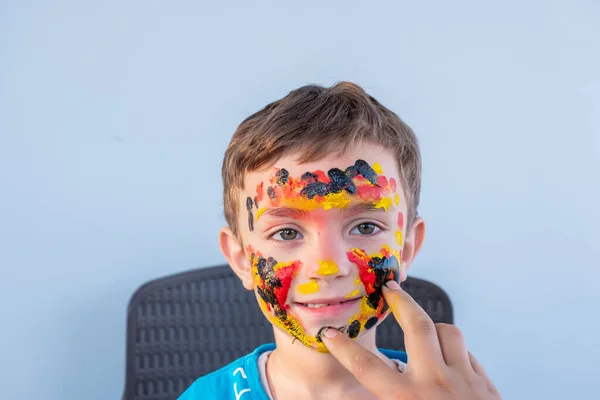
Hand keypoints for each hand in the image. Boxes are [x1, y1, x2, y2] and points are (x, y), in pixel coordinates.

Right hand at [320, 280, 500, 399]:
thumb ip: (384, 398)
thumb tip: (370, 387)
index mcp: (407, 399)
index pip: (365, 366)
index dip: (343, 348)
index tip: (330, 334)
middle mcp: (435, 384)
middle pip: (416, 326)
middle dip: (401, 301)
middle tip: (390, 288)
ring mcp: (465, 381)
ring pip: (448, 332)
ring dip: (432, 326)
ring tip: (420, 326)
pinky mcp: (486, 386)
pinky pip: (467, 354)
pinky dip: (454, 351)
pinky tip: (447, 359)